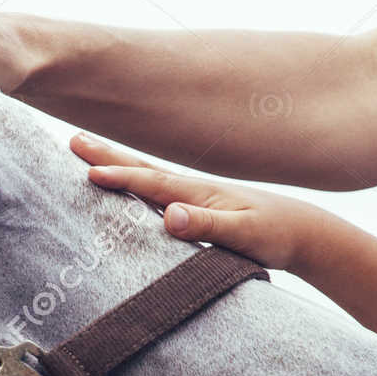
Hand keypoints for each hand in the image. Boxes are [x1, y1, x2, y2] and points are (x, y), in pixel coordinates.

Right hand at [70, 133, 328, 272]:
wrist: (304, 233)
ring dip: (116, 160)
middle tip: (72, 139)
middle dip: (107, 154)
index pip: (151, 182)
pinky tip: (127, 179)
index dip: (120, 177)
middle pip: (141, 167)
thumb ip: (208, 224)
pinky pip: (156, 186)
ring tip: (87, 148)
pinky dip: (134, 177)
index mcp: (198, 193)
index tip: (88, 172)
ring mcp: (194, 194)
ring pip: (146, 173)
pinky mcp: (197, 205)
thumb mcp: (244, 234)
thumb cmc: (276, 235)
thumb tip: (170, 215)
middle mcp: (193, 188)